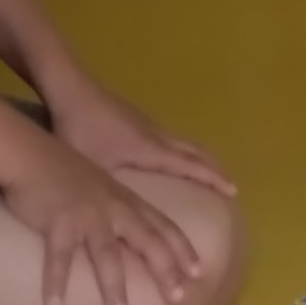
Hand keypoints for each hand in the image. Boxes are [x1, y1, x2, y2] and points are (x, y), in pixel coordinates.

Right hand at [0, 143, 196, 304]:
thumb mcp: (105, 187)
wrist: (32, 154)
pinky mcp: (59, 223)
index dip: (182, 250)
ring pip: (106, 255)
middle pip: (147, 242)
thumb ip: (121, 209)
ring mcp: (88, 216)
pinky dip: (56, 282)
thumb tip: (131, 236)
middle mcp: (114, 210)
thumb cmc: (67, 173)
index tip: (199, 274)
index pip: (164, 227)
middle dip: (164, 271)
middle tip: (179, 300)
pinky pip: (58, 257)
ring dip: (114, 287)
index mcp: (128, 202)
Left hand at [47, 79, 237, 199]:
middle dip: (215, 168)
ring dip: (201, 158)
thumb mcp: (95, 165)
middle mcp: (157, 136)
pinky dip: (185, 150)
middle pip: (196, 151)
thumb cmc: (81, 129)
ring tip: (210, 173)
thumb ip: (111, 189)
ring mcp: (148, 124)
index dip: (213, 178)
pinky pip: (172, 137)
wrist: (71, 88)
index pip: (191, 165)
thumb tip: (121, 216)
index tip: (234, 190)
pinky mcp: (137, 118)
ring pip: (184, 142)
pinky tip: (174, 158)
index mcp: (150, 149)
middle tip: (231, 184)